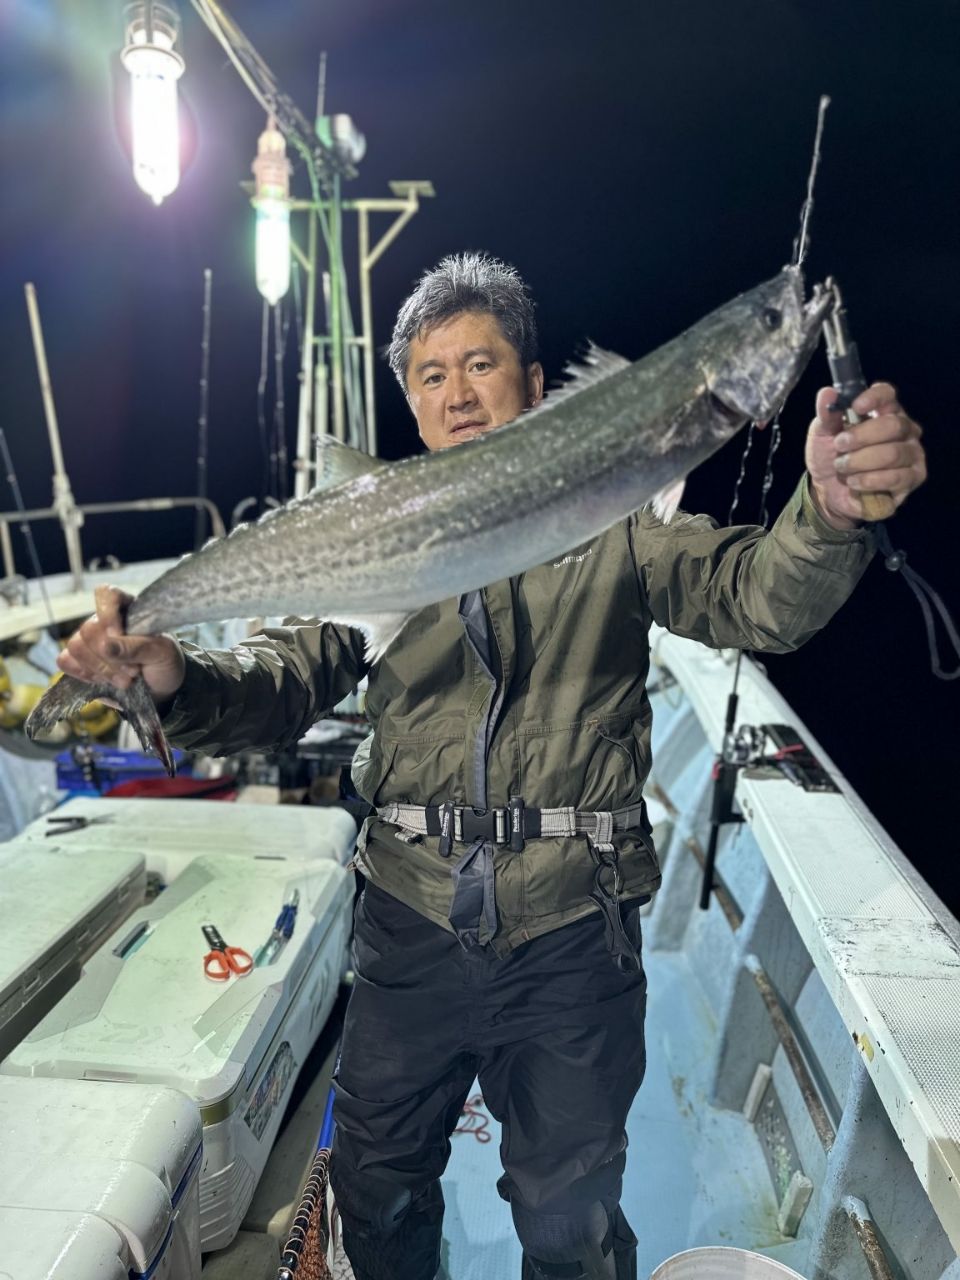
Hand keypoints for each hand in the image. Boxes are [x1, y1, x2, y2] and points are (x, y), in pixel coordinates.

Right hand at [57, 585, 185, 702]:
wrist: (161, 690)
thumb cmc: (165, 663)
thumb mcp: (162, 653)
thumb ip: (137, 647)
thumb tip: (106, 646)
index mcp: (128, 609)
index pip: (106, 594)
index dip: (108, 614)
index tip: (119, 635)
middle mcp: (104, 621)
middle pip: (88, 629)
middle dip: (110, 657)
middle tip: (133, 671)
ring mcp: (90, 642)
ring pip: (75, 646)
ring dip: (100, 669)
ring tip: (125, 680)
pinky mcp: (80, 662)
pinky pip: (65, 661)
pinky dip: (84, 674)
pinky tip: (104, 680)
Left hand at [805, 383, 926, 528]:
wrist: (828, 492)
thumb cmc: (829, 458)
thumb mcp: (820, 435)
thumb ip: (826, 414)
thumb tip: (827, 393)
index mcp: (883, 411)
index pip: (887, 394)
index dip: (874, 398)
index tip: (856, 406)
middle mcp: (903, 428)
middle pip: (893, 425)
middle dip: (862, 437)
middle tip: (839, 446)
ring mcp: (912, 452)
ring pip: (893, 453)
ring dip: (861, 462)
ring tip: (842, 467)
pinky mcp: (914, 477)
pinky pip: (896, 477)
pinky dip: (869, 481)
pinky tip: (854, 482)